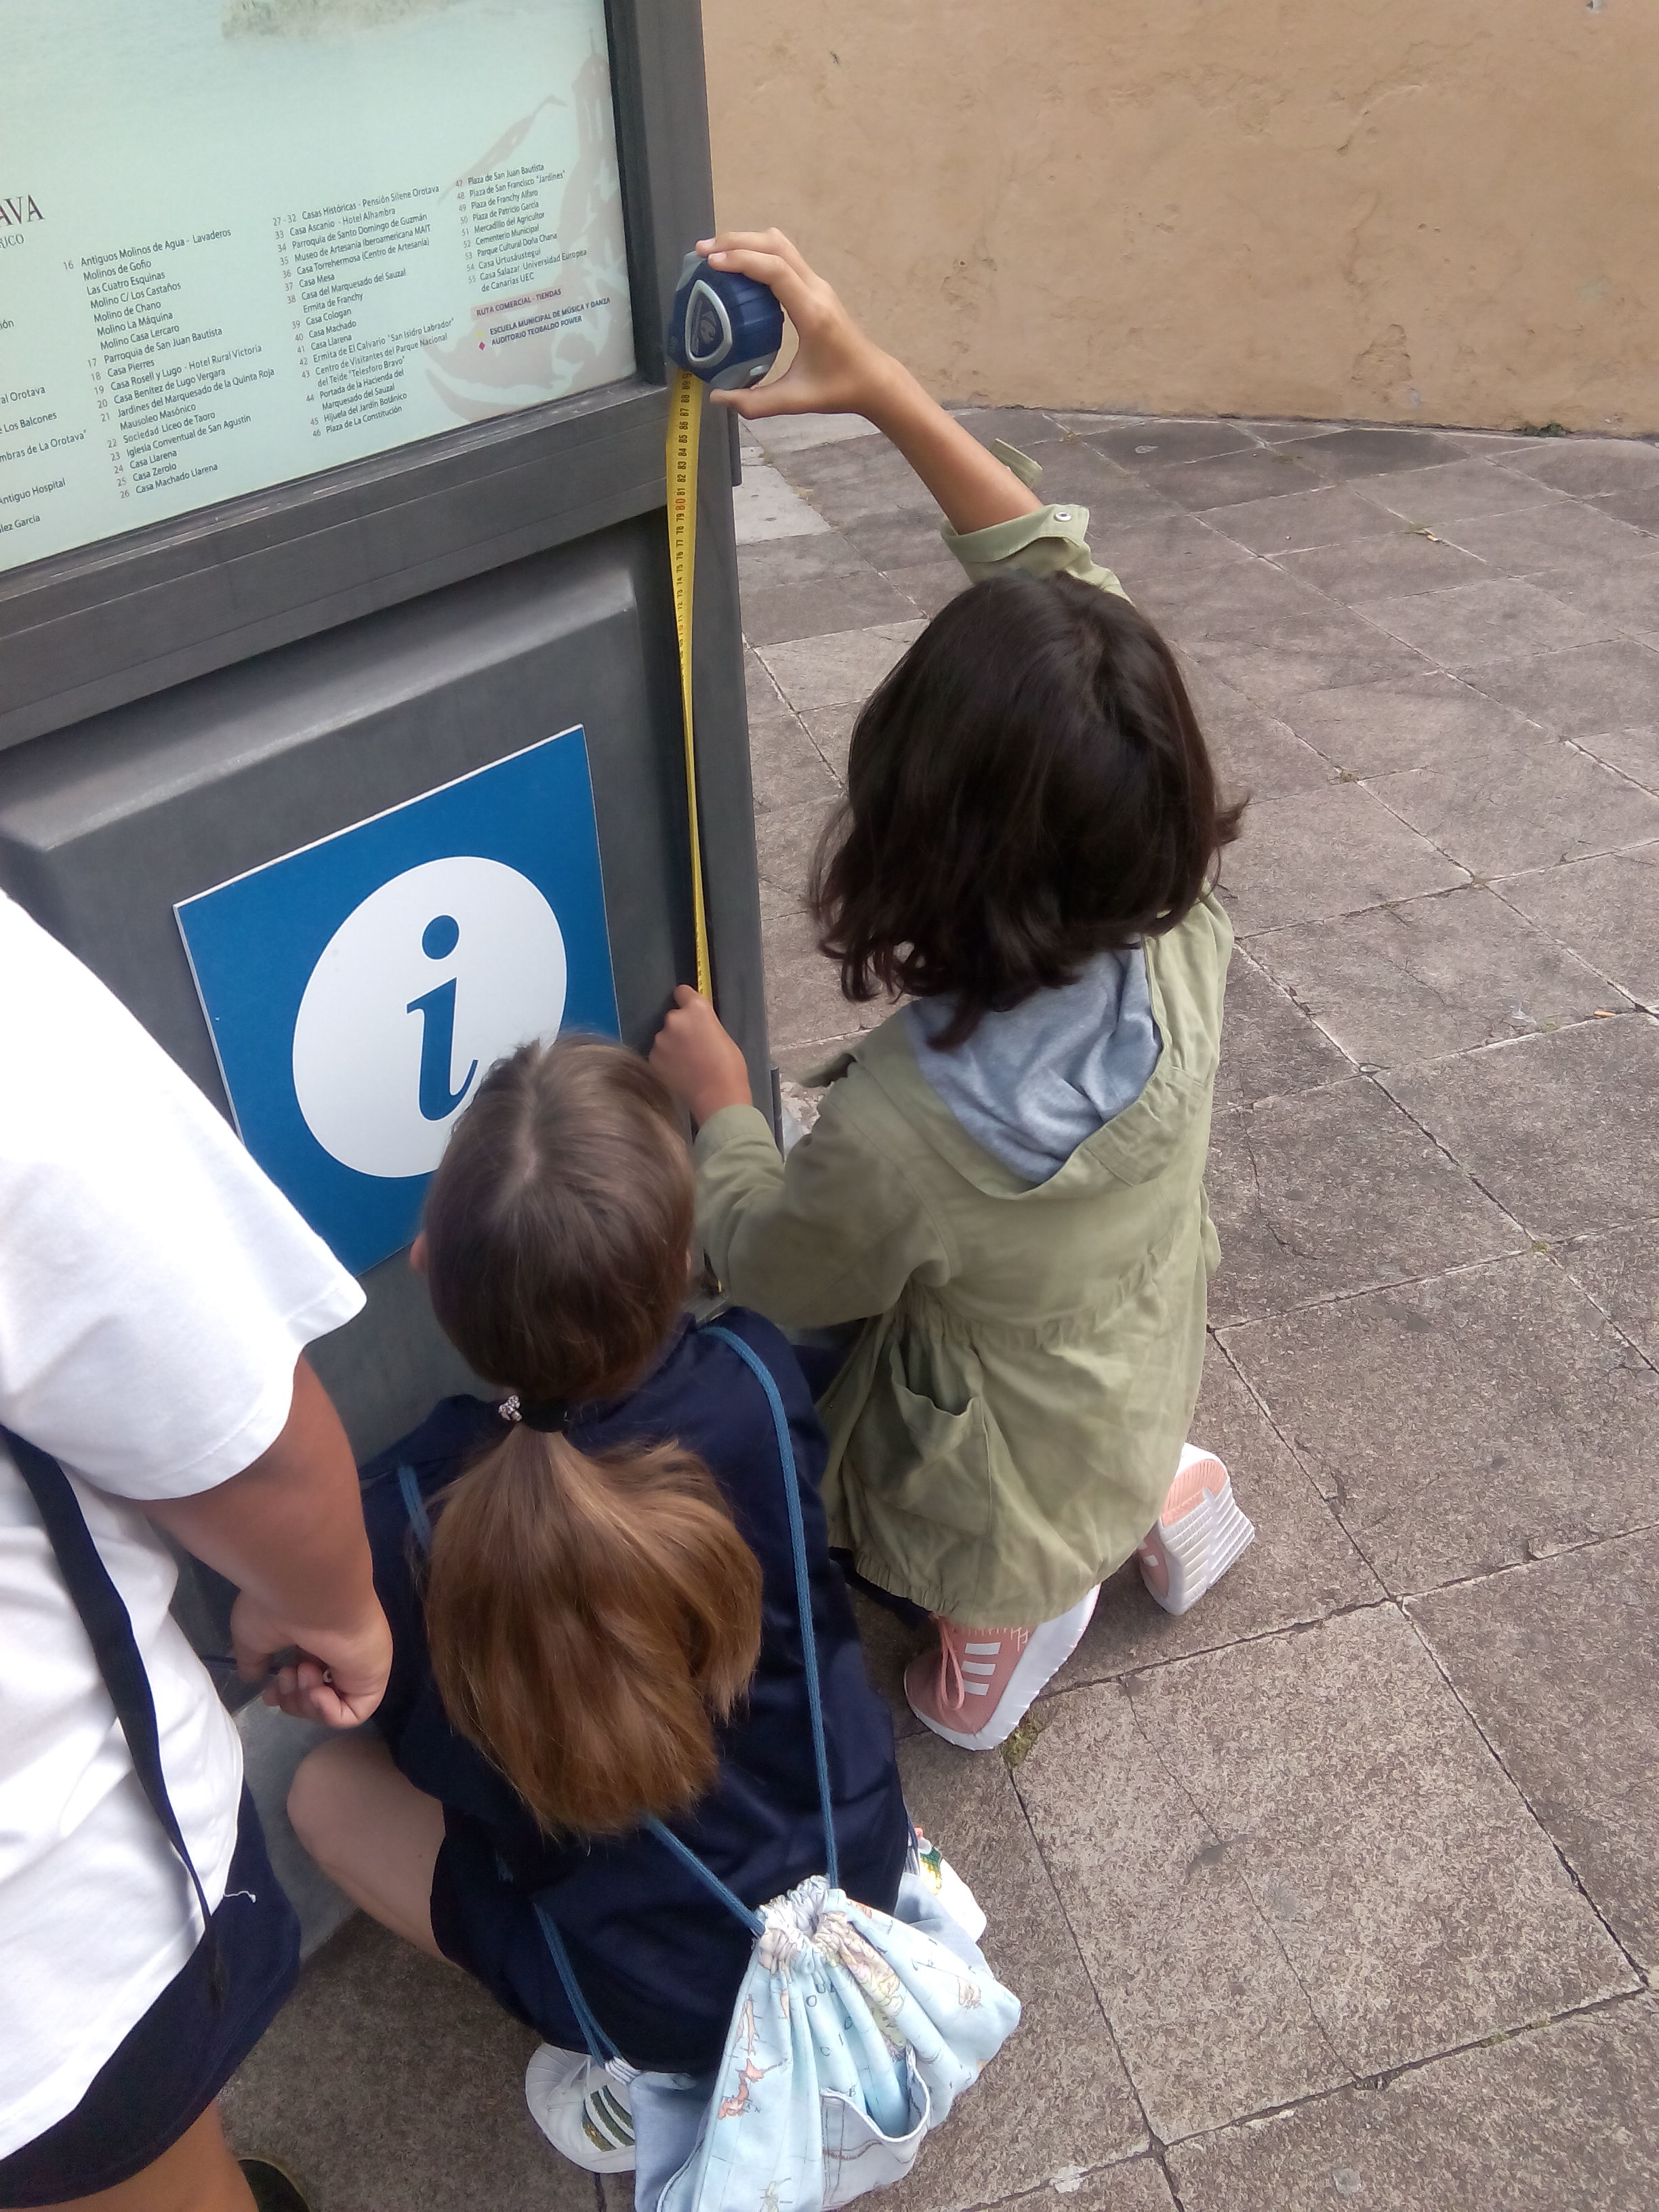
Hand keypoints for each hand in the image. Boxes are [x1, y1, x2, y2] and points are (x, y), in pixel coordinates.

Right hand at [232, 1589, 392, 1729]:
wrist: (311, 1592)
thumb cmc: (280, 1606)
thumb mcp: (254, 1636)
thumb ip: (254, 1660)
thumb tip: (254, 1677)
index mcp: (315, 1636)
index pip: (305, 1675)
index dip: (286, 1693)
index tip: (268, 1694)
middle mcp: (340, 1649)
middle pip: (317, 1694)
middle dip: (293, 1698)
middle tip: (286, 1678)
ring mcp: (358, 1663)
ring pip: (333, 1704)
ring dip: (308, 1702)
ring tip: (302, 1673)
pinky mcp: (373, 1677)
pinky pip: (354, 1712)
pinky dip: (329, 1712)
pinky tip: (317, 1692)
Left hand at [650, 986, 753, 1123]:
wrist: (718, 1096)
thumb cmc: (729, 1066)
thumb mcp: (721, 1035)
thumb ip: (704, 1024)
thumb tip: (695, 1025)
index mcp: (696, 1009)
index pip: (682, 992)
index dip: (686, 1002)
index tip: (689, 1012)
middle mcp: (674, 1019)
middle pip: (673, 1017)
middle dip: (680, 1028)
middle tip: (692, 1046)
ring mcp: (660, 1039)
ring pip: (664, 1036)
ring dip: (671, 1044)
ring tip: (686, 1062)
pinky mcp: (652, 1057)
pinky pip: (658, 1053)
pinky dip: (665, 1060)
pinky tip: (678, 1071)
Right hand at [695, 229, 907, 423]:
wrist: (873, 380)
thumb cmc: (838, 389)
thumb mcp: (795, 401)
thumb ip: (755, 403)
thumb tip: (717, 398)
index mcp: (812, 313)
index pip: (776, 270)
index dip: (742, 260)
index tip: (712, 263)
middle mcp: (816, 290)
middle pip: (776, 245)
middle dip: (737, 241)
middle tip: (702, 252)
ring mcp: (817, 285)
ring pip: (781, 245)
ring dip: (747, 241)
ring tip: (715, 253)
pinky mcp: (815, 287)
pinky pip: (784, 257)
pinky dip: (758, 252)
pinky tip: (737, 266)